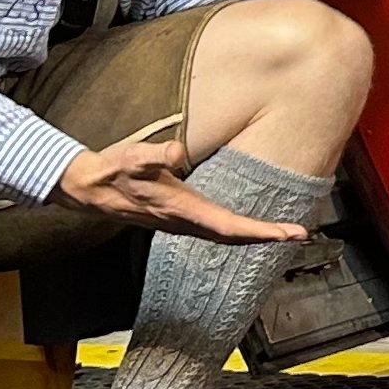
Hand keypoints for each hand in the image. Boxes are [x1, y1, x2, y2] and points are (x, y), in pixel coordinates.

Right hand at [55, 132, 299, 243]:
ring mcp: (180, 224)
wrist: (88, 189)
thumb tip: (176, 151)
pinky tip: (245, 229)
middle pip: (233, 238)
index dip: (261, 233)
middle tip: (300, 235)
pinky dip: (236, 232)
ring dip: (253, 237)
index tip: (290, 234)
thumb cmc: (112, 170)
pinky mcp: (177, 219)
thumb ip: (153, 155)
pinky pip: (214, 231)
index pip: (230, 228)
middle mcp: (184, 222)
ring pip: (224, 237)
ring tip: (281, 233)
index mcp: (182, 209)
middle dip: (266, 238)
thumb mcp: (132, 156)